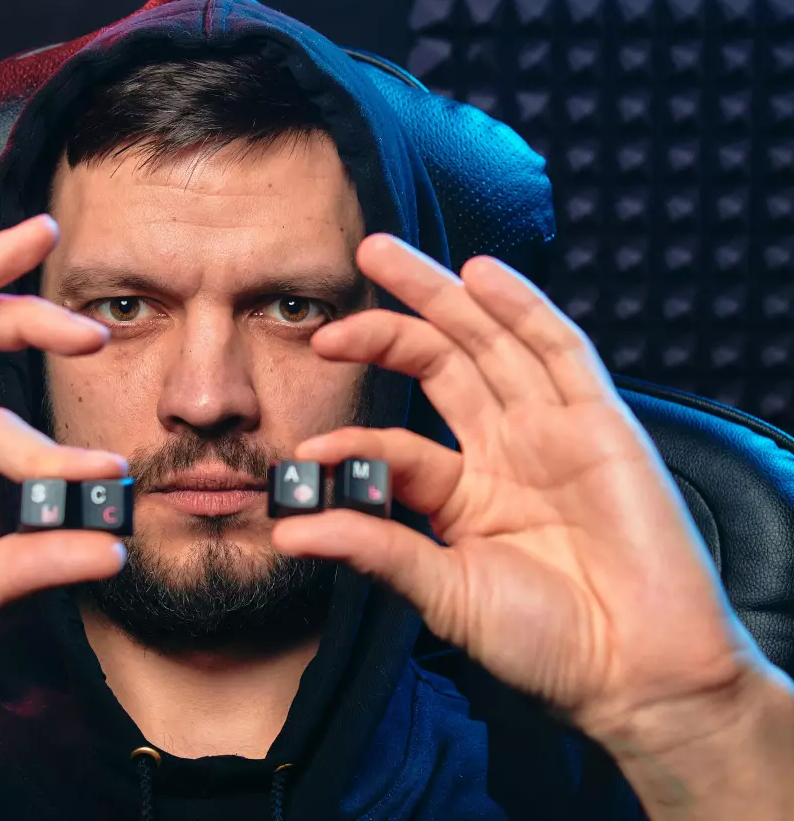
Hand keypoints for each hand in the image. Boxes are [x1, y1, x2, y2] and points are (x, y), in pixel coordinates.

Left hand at [271, 233, 766, 747]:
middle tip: (341, 284)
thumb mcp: (444, 593)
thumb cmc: (546, 643)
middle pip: (442, 361)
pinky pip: (559, 352)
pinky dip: (522, 308)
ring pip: (490, 341)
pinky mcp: (600, 424)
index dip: (355, 437)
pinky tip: (480, 273)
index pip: (398, 443)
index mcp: (464, 492)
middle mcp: (505, 449)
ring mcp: (552, 430)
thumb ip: (375, 550)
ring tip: (382, 254)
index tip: (308, 452)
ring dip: (441, 293)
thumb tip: (289, 531)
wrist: (636, 671)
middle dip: (391, 318)